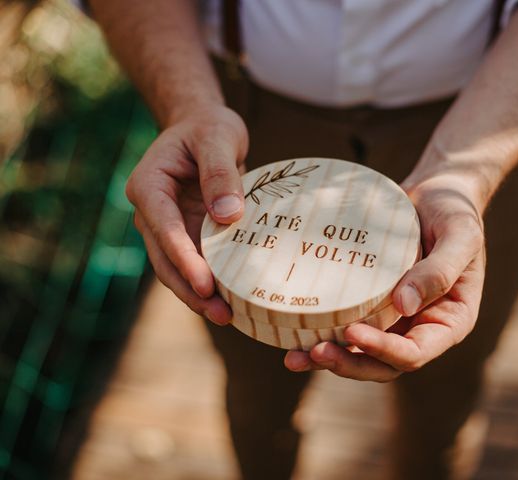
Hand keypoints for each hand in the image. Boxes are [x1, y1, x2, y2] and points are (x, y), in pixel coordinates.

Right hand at [126, 106, 248, 323]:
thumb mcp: (218, 137)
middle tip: (222, 314)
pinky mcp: (186, 234)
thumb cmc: (208, 128)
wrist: (203, 128)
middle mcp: (151, 212)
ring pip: (177, 269)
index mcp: (149, 186)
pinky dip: (210, 282)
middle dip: (191, 289)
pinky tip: (232, 299)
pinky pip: (195, 263)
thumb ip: (220, 173)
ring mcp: (167, 227)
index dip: (184, 259)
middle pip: (165, 259)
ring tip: (228, 316)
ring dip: (199, 294)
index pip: (163, 229)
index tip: (206, 284)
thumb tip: (227, 216)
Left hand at [284, 175, 485, 381]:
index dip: (384, 350)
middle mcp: (418, 328)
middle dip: (349, 364)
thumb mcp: (460, 236)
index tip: (352, 332)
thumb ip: (440, 270)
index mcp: (448, 322)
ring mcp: (392, 319)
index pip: (415, 353)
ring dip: (329, 359)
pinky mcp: (368, 303)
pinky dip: (321, 334)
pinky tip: (293, 335)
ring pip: (360, 354)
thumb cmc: (455, 212)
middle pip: (382, 364)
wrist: (434, 192)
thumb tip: (404, 305)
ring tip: (295, 357)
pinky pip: (344, 326)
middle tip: (316, 352)